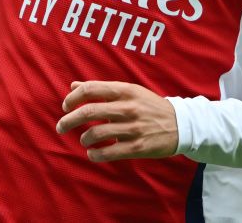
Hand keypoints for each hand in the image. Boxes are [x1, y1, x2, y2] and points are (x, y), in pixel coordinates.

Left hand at [57, 81, 178, 161]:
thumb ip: (101, 89)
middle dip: (68, 120)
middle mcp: (127, 108)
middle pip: (88, 112)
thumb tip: (73, 86)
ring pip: (95, 134)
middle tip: (60, 127)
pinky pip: (108, 153)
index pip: (91, 89)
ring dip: (84, 138)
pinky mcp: (137, 147)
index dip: (72, 98)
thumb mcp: (129, 91)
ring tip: (84, 140)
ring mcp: (132, 128)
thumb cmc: (149, 106)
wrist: (181, 124)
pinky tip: (93, 153)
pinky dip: (95, 155)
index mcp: (125, 90)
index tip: (65, 106)